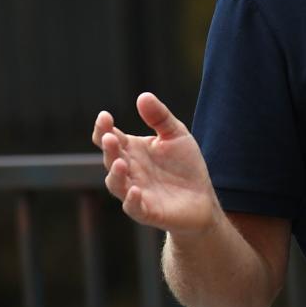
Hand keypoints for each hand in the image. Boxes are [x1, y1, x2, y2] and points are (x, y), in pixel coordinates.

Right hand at [92, 93, 219, 234]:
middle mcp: (128, 170)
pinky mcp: (146, 211)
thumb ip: (160, 117)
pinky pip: (134, 207)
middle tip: (110, 137)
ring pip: (116, 184)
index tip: (105, 116)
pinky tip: (135, 190)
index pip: (110, 138)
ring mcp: (135, 191)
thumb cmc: (185, 165)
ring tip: (119, 163)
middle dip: (109, 148)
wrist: (202, 197)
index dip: (103, 128)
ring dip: (115, 174)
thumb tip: (143, 95)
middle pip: (110, 158)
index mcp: (131, 150)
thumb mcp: (176, 135)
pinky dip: (132, 200)